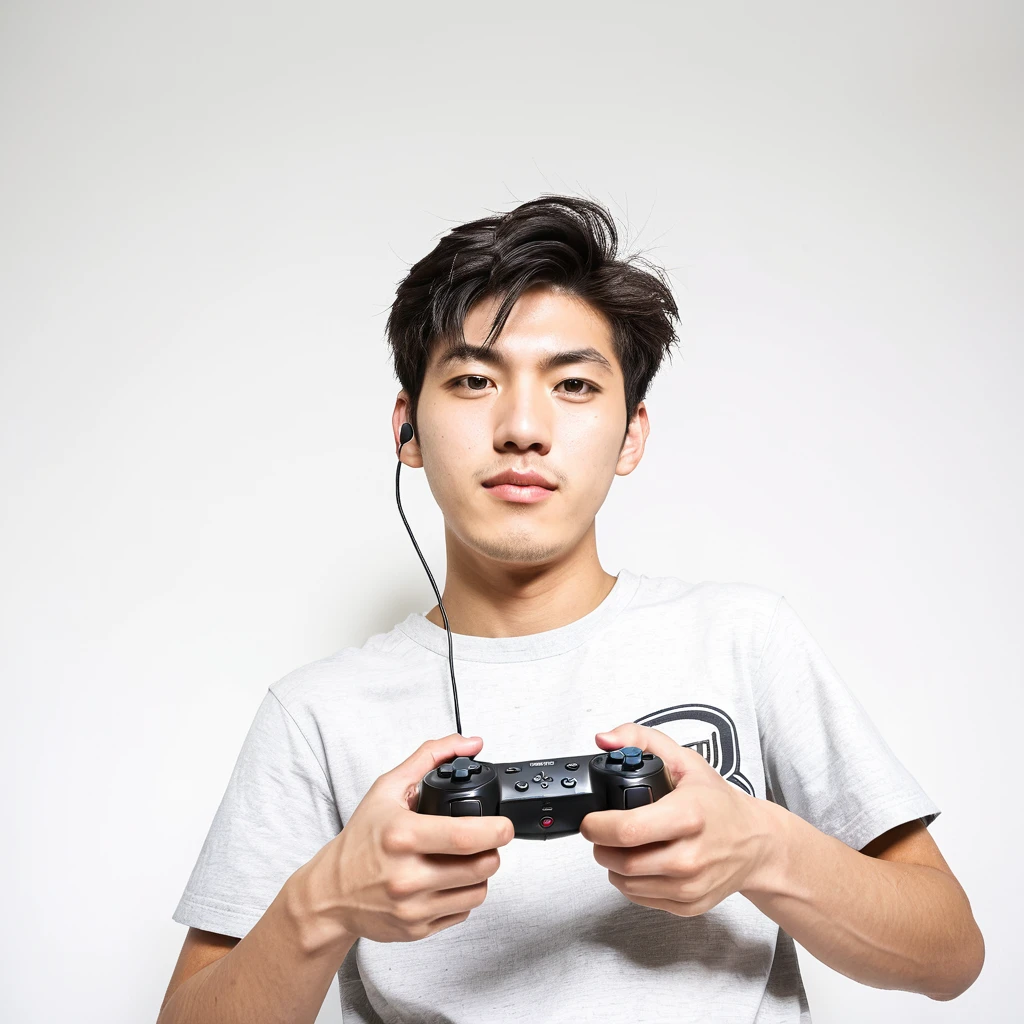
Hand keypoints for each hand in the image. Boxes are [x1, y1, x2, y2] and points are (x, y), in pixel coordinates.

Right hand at [292, 734, 513, 944]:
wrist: (329, 893)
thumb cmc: (361, 839)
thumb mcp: (388, 788)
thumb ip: (429, 757)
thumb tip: (469, 743)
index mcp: (402, 836)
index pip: (464, 837)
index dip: (496, 830)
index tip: (504, 826)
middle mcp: (407, 876)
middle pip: (479, 867)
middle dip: (493, 851)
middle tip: (486, 841)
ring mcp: (413, 907)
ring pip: (477, 893)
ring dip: (481, 874)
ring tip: (466, 860)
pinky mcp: (416, 930)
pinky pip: (462, 913)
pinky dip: (463, 896)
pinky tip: (447, 881)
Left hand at [580, 724, 776, 916]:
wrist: (756, 843)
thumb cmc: (718, 802)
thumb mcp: (683, 759)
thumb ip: (639, 739)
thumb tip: (605, 740)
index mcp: (688, 815)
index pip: (627, 830)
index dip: (598, 826)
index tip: (591, 820)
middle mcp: (691, 856)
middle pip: (623, 861)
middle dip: (600, 846)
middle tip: (600, 832)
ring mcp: (690, 885)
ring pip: (627, 883)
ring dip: (612, 864)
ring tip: (619, 845)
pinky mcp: (690, 904)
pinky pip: (642, 898)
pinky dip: (630, 882)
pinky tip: (638, 862)